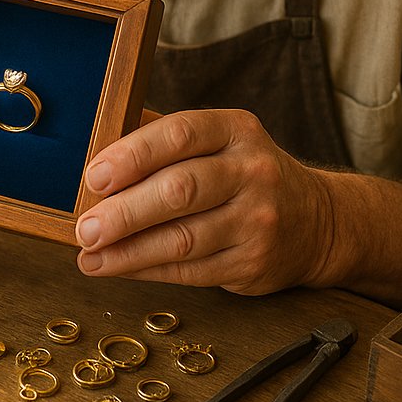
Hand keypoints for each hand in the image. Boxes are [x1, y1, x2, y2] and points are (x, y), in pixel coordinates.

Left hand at [74, 109, 334, 294]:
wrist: (317, 221)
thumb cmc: (243, 173)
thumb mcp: (216, 140)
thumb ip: (161, 135)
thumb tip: (94, 139)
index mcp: (235, 130)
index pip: (180, 134)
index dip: (132, 155)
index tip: (93, 177)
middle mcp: (252, 171)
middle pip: (180, 190)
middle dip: (124, 211)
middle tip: (85, 226)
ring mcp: (257, 220)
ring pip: (183, 239)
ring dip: (128, 250)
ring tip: (89, 254)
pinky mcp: (254, 263)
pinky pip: (191, 271)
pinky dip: (146, 270)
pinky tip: (116, 267)